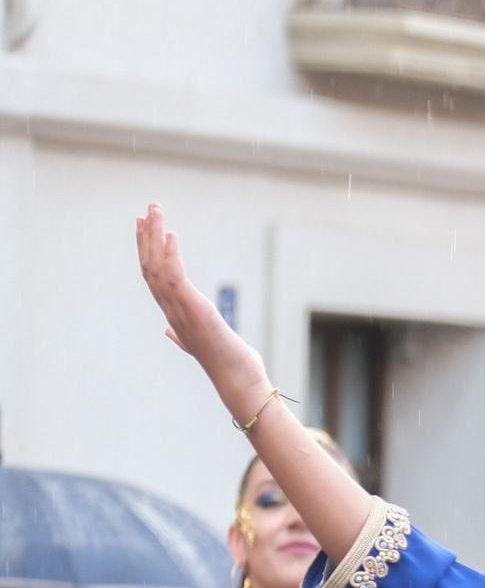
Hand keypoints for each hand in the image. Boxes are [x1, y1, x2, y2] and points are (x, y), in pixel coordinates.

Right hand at [136, 204, 269, 412]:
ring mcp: (181, 310)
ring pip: (158, 268)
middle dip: (146, 236)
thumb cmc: (225, 362)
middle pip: (150, 267)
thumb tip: (170, 332)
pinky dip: (171, 255)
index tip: (143, 226)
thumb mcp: (200, 343)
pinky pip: (176, 278)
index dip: (145, 250)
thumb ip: (181, 335)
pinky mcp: (197, 310)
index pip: (152, 277)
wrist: (238, 380)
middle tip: (148, 208)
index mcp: (172, 314)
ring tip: (156, 211)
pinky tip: (172, 235)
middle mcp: (172, 310)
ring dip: (155, 236)